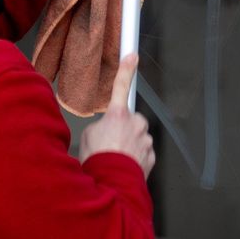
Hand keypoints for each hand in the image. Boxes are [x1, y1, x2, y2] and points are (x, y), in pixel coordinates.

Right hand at [79, 55, 155, 176]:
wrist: (111, 183)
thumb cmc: (97, 159)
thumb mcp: (88, 135)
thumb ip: (100, 126)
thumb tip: (106, 129)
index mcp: (117, 115)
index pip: (121, 86)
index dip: (126, 69)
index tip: (132, 55)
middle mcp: (135, 124)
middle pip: (132, 118)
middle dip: (125, 126)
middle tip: (111, 141)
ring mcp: (145, 140)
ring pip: (139, 136)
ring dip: (130, 143)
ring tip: (117, 157)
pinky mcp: (151, 156)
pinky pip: (144, 151)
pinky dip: (136, 157)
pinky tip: (125, 164)